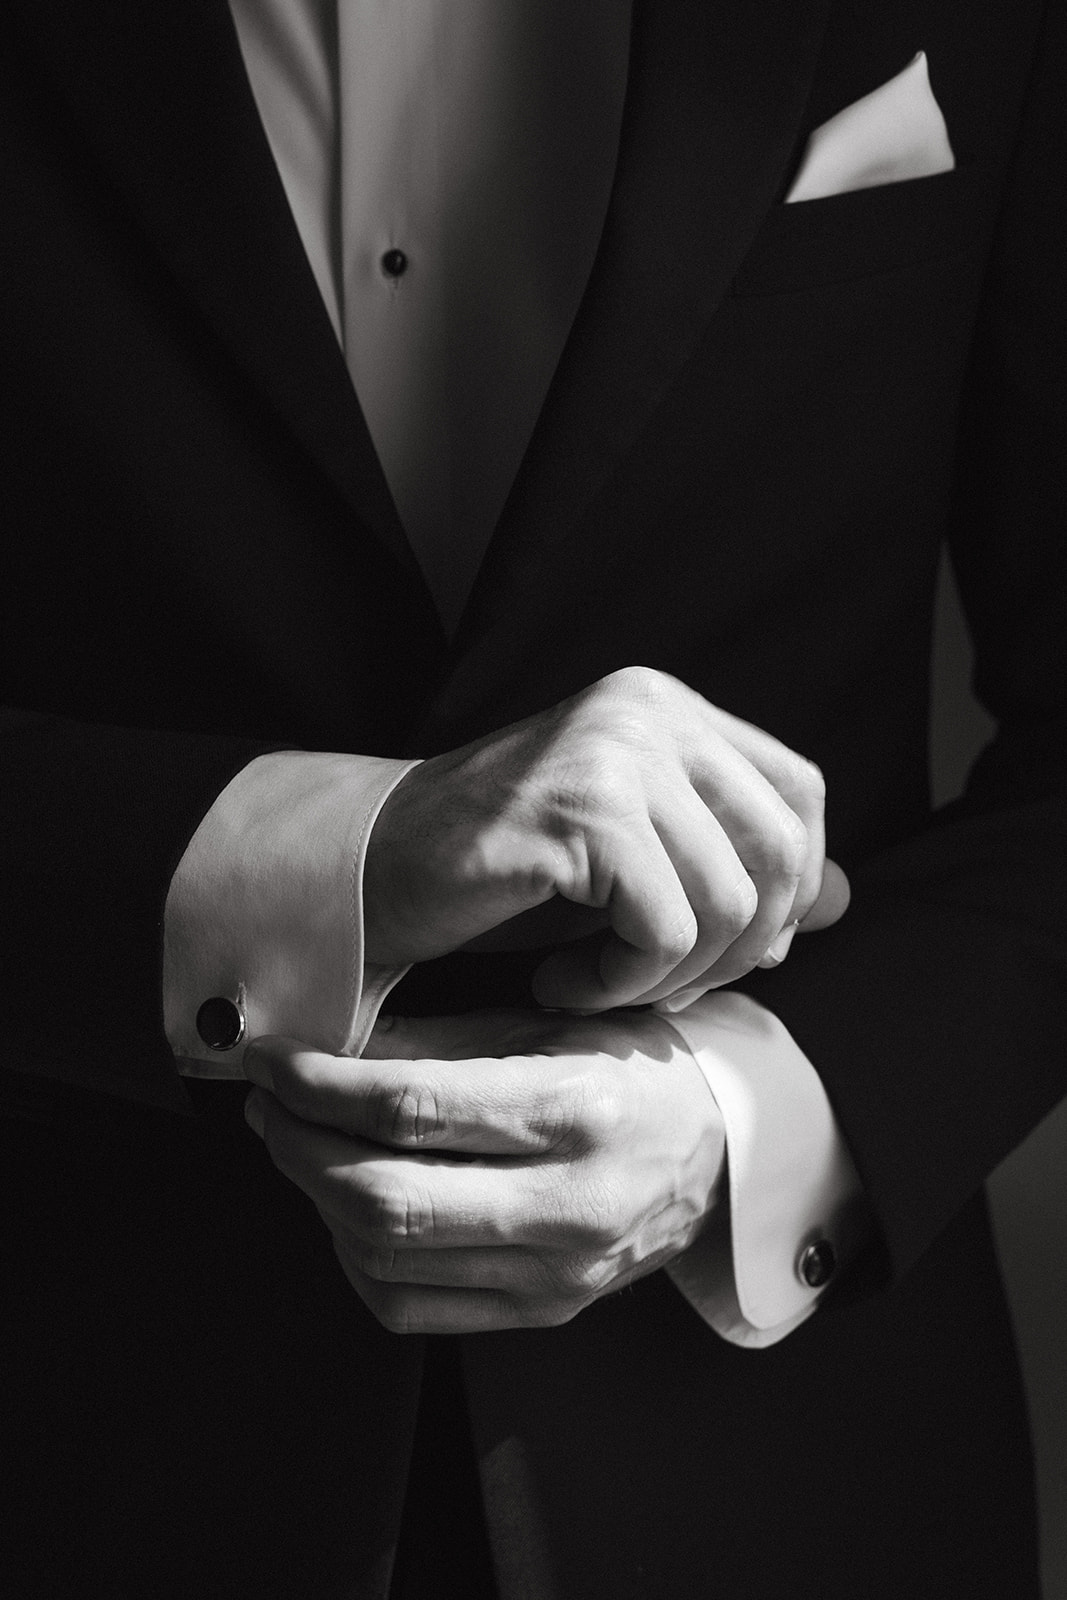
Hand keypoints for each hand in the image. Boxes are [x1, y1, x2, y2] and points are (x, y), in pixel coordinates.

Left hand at [242, 1009, 725, 1334]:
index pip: (412, 1110)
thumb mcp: (547, 1027)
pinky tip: (345, 1206)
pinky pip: (409, 1306)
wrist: (718, 1154)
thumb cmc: (631, 1071)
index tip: (273, 1060)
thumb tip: (324, 1045)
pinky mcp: (542, 1312)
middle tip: (269, 1105)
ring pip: (386, 1259)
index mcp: (575, 1111)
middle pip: (386, 1201)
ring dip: (315, 1198)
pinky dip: (353, 1257)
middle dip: (298, 1148)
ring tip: (300, 1143)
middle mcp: (570, 1203)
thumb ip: (437, 1039)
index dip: (318, 1085)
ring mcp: (557, 1273)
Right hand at [364, 666, 848, 1009]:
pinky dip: (623, 983)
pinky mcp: (581, 811)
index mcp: (667, 705)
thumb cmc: (502, 873)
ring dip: (673, 976)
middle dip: (742, 947)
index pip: (798, 794)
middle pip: (778, 850)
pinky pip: (665, 929)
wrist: (372, 872)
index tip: (734, 947)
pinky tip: (562, 984)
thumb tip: (848, 900)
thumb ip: (735, 868)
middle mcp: (647, 709)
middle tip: (665, 983)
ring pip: (727, 901)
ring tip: (602, 985)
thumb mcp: (637, 863)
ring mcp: (613, 752)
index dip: (793, 885)